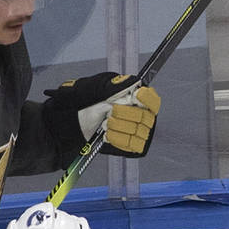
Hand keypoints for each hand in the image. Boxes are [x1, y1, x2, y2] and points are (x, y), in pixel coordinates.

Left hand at [44, 72, 160, 157]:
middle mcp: (142, 115)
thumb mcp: (97, 89)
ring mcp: (139, 132)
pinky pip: (133, 145)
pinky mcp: (132, 146)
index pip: (153, 99)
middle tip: (109, 113)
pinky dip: (118, 140)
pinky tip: (107, 135)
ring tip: (105, 124)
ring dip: (118, 128)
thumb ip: (116, 86)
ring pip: (138, 131)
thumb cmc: (87, 104)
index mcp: (136, 98)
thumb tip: (134, 82)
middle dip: (124, 114)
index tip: (135, 97)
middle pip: (144, 116)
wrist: (76, 124)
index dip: (146, 98)